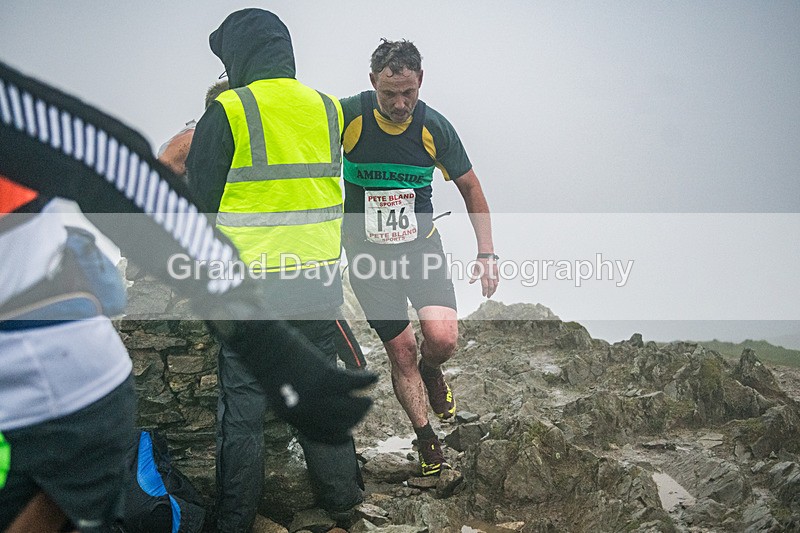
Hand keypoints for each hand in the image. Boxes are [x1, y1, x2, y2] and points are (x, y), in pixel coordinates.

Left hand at [208, 319, 376, 443]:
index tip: (348, 436)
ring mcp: (317, 395)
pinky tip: (373, 377)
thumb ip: (300, 407)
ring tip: (368, 398)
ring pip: (351, 407)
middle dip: (355, 419)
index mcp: (293, 418)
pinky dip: (367, 380)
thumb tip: (321, 412)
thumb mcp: (281, 396)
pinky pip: (355, 383)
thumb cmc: (273, 367)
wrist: (265, 347)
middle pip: (341, 423)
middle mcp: (307, 411)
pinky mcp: (326, 377)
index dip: (337, 438)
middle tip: (362, 409)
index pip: (322, 436)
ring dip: (364, 404)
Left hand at [469, 254, 498, 297]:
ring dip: (494, 289)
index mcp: (484, 275)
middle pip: (491, 287)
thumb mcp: (475, 269)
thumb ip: (474, 277)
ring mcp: (494, 274)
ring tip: (492, 292)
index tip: (484, 294)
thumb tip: (470, 282)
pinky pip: (497, 279)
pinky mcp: (496, 271)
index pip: (485, 287)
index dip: (484, 292)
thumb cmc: (480, 260)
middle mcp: (489, 275)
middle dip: (490, 293)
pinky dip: (496, 283)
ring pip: (495, 284)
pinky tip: (496, 285)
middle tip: (488, 296)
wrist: (486, 254)